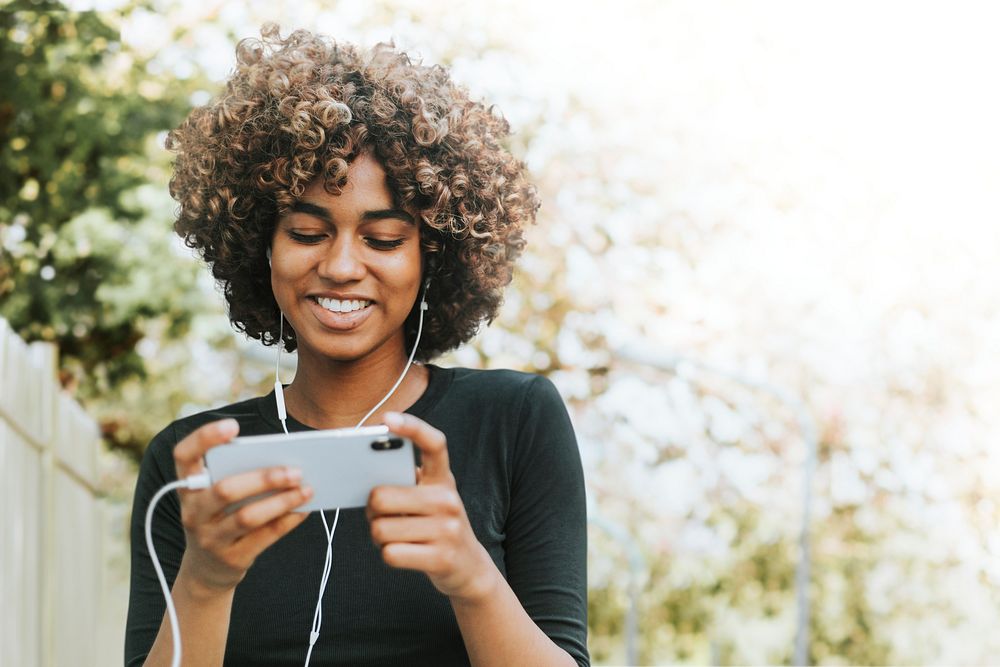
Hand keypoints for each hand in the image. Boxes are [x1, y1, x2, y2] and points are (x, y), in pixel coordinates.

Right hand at [172, 419, 312, 593]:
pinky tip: (304, 509)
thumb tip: (283, 457)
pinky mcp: (231, 558)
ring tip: (306, 489)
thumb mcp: (213, 496)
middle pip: (225, 490)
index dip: (204, 438)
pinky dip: (287, 521)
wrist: (206, 571)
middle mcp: (193, 512)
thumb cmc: (219, 517)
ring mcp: (210, 538)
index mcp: (188, 487)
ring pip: (247, 516)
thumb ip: (236, 474)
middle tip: (295, 470)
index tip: (232, 425)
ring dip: (281, 501)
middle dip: (264, 478)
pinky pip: (264, 537)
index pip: (184, 456)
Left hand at [366, 412, 497, 603]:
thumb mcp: (430, 499)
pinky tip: (404, 552)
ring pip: (380, 529)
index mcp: (443, 479)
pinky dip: (388, 555)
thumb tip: (368, 480)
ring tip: (396, 536)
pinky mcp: (440, 558)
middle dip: (372, 509)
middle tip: (381, 514)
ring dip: (378, 536)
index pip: (433, 443)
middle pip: (381, 497)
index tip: (388, 419)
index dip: (412, 427)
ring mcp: (447, 530)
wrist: (468, 567)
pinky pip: (390, 553)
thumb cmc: (436, 526)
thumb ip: (406, 484)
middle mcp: (448, 500)